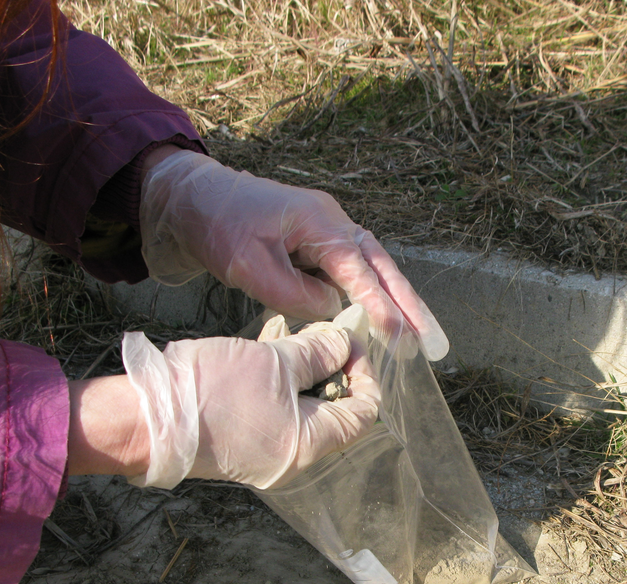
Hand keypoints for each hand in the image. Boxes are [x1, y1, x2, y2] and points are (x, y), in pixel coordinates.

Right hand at [121, 325, 379, 489]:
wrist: (141, 419)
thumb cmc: (212, 392)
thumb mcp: (273, 362)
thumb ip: (317, 352)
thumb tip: (344, 344)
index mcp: (310, 445)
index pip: (363, 413)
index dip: (364, 373)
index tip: (349, 341)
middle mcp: (293, 457)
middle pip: (333, 409)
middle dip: (331, 365)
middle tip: (318, 331)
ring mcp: (266, 452)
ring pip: (301, 405)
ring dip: (301, 367)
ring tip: (287, 333)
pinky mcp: (242, 441)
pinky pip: (275, 409)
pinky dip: (277, 379)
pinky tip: (265, 346)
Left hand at [138, 149, 448, 360]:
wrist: (192, 201)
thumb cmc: (218, 226)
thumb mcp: (249, 266)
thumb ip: (294, 293)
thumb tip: (333, 311)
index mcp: (319, 221)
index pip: (358, 270)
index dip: (380, 305)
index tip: (399, 335)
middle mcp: (332, 223)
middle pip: (382, 266)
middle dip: (409, 304)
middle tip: (433, 340)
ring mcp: (327, 232)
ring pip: (372, 269)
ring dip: (396, 301)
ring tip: (419, 337)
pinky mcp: (316, 244)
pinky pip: (352, 273)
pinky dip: (371, 295)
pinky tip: (383, 320)